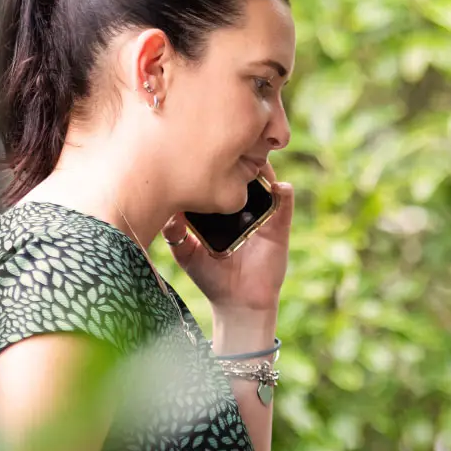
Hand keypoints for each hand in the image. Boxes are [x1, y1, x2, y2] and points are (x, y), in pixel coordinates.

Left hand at [162, 162, 293, 313]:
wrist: (236, 304)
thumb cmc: (212, 278)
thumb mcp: (186, 253)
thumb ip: (174, 232)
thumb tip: (166, 209)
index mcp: (223, 210)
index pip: (222, 179)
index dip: (217, 164)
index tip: (204, 148)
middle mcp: (245, 209)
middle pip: (246, 175)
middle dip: (240, 158)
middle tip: (230, 146)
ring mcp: (263, 216)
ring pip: (267, 183)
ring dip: (263, 168)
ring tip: (254, 157)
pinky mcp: (279, 229)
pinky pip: (285, 207)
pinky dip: (284, 193)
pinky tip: (277, 187)